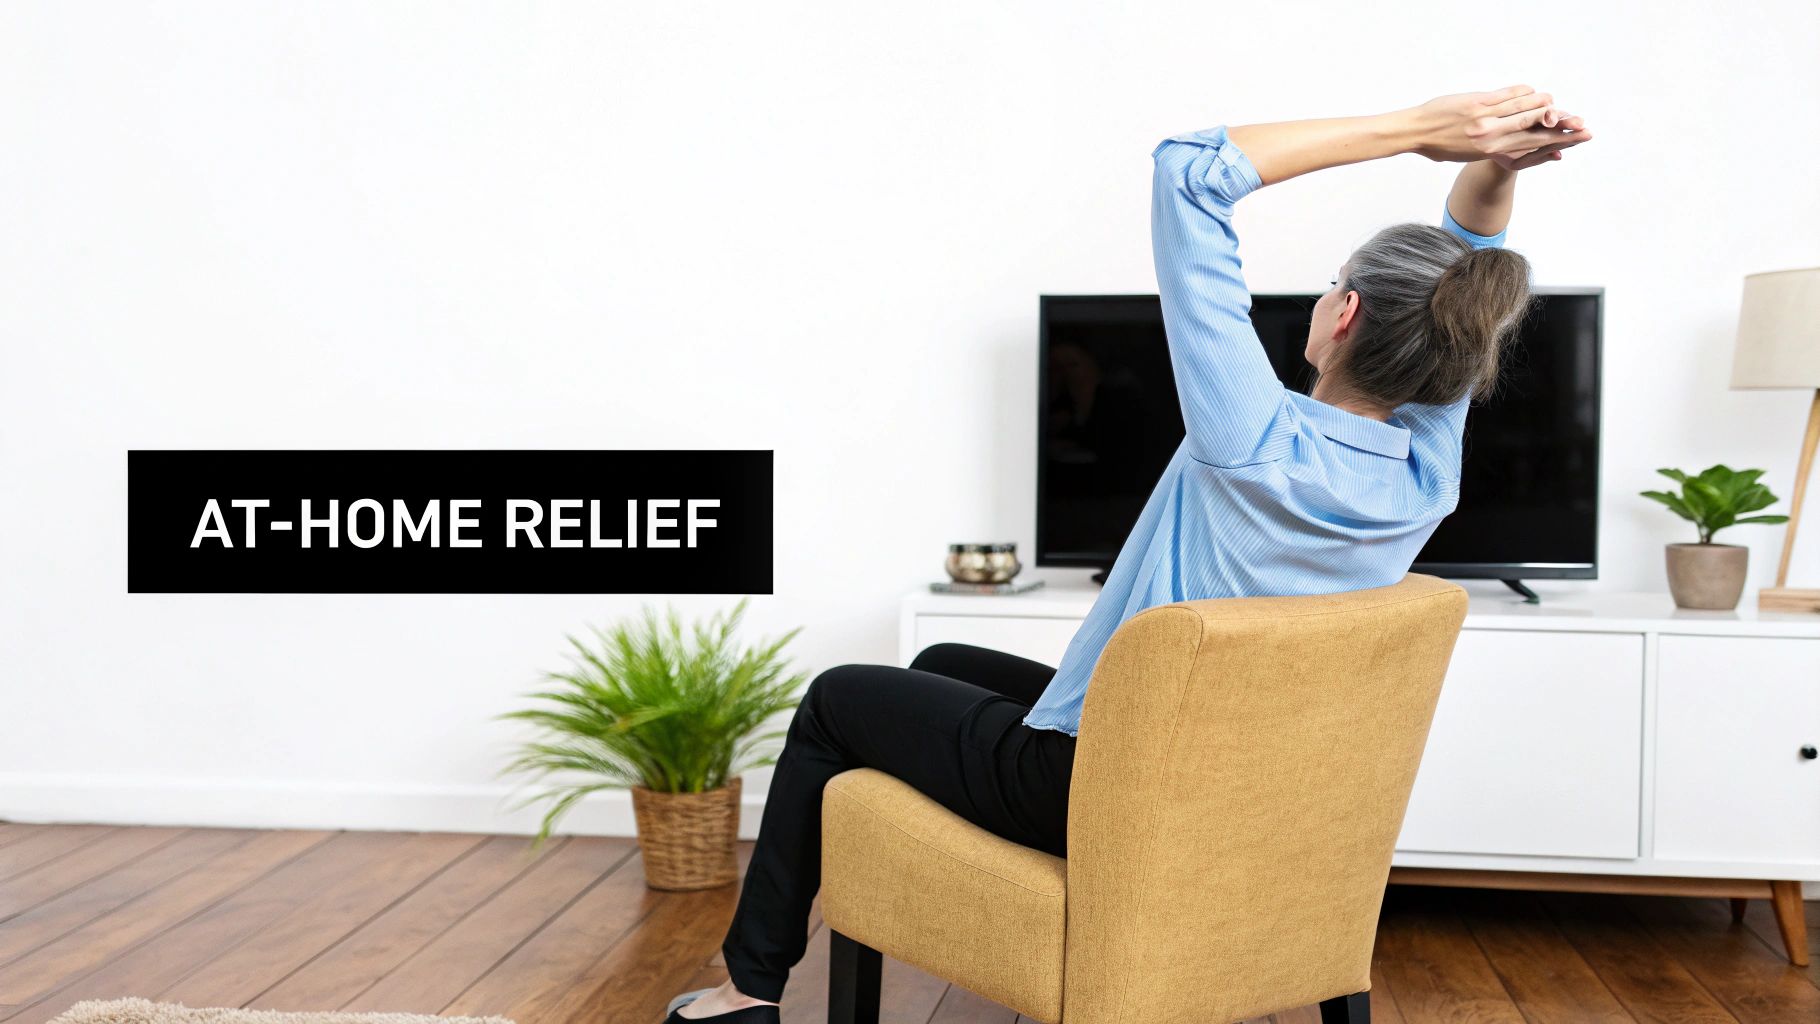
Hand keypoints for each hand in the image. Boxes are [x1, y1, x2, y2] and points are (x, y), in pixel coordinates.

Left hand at [1403, 86, 1591, 162]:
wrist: (1415, 132)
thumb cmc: (1437, 146)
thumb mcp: (1466, 155)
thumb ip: (1489, 149)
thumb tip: (1504, 147)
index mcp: (1489, 150)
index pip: (1528, 145)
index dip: (1553, 141)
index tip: (1571, 138)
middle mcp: (1491, 135)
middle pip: (1533, 128)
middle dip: (1557, 125)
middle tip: (1577, 122)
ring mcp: (1485, 116)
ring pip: (1523, 108)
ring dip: (1542, 104)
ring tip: (1553, 102)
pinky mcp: (1478, 101)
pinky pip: (1507, 94)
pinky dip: (1522, 91)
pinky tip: (1531, 90)